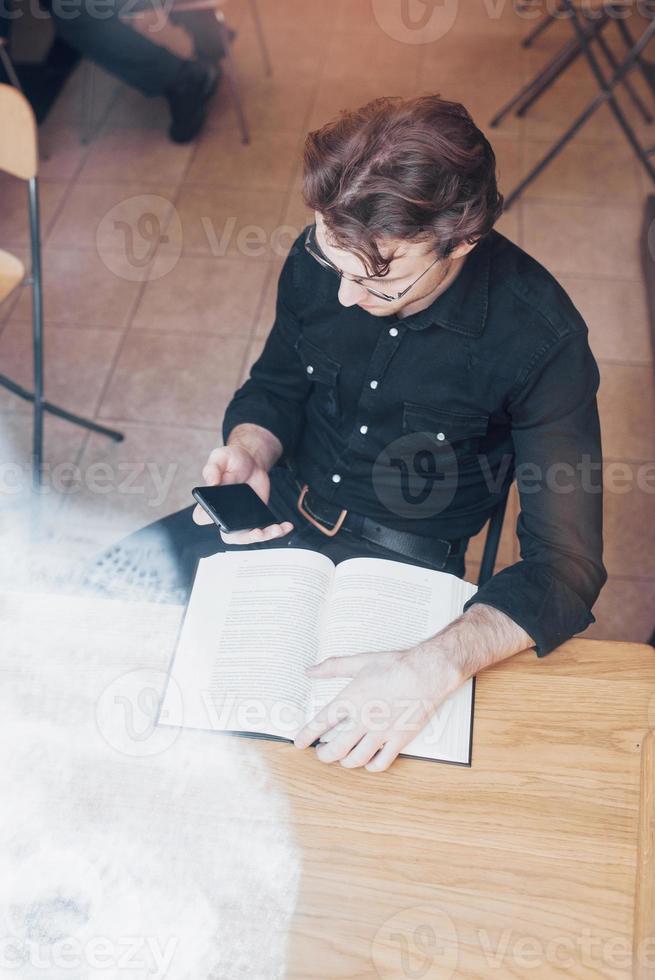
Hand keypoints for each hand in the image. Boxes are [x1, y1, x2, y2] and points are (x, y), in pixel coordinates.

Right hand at [192, 445, 292, 544]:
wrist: (252, 460)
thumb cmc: (232, 459)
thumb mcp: (220, 457)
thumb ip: (213, 468)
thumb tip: (211, 482)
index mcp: (210, 502)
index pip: (202, 516)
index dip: (209, 519)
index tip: (219, 517)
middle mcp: (224, 514)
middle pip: (229, 535)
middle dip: (244, 538)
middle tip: (257, 532)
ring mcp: (241, 518)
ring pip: (249, 536)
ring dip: (264, 536)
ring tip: (277, 529)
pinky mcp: (256, 517)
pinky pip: (264, 529)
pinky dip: (277, 531)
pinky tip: (286, 526)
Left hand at [294, 643, 464, 771]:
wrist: (426, 672)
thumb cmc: (394, 665)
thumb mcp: (359, 661)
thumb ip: (332, 667)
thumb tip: (310, 670)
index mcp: (351, 699)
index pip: (322, 722)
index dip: (307, 735)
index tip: (299, 743)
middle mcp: (363, 719)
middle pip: (336, 748)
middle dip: (324, 755)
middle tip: (321, 754)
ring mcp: (381, 732)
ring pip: (356, 759)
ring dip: (345, 762)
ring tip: (341, 759)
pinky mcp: (399, 739)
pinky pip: (381, 763)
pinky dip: (371, 766)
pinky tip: (368, 762)